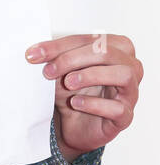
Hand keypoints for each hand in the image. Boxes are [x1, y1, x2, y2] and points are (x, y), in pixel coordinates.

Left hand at [25, 33, 142, 159]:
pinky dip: (94, 104)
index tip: (34, 55)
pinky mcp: (125, 116)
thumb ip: (53, 58)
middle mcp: (130, 67)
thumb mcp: (61, 71)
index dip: (60, 46)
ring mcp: (131, 92)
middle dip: (73, 59)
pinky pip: (118, 108)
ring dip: (91, 76)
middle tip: (49, 71)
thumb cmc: (73, 91)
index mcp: (117, 48)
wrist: (72, 124)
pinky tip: (75, 103)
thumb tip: (35, 52)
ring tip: (68, 83)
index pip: (90, 40)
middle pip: (107, 53)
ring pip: (123, 74)